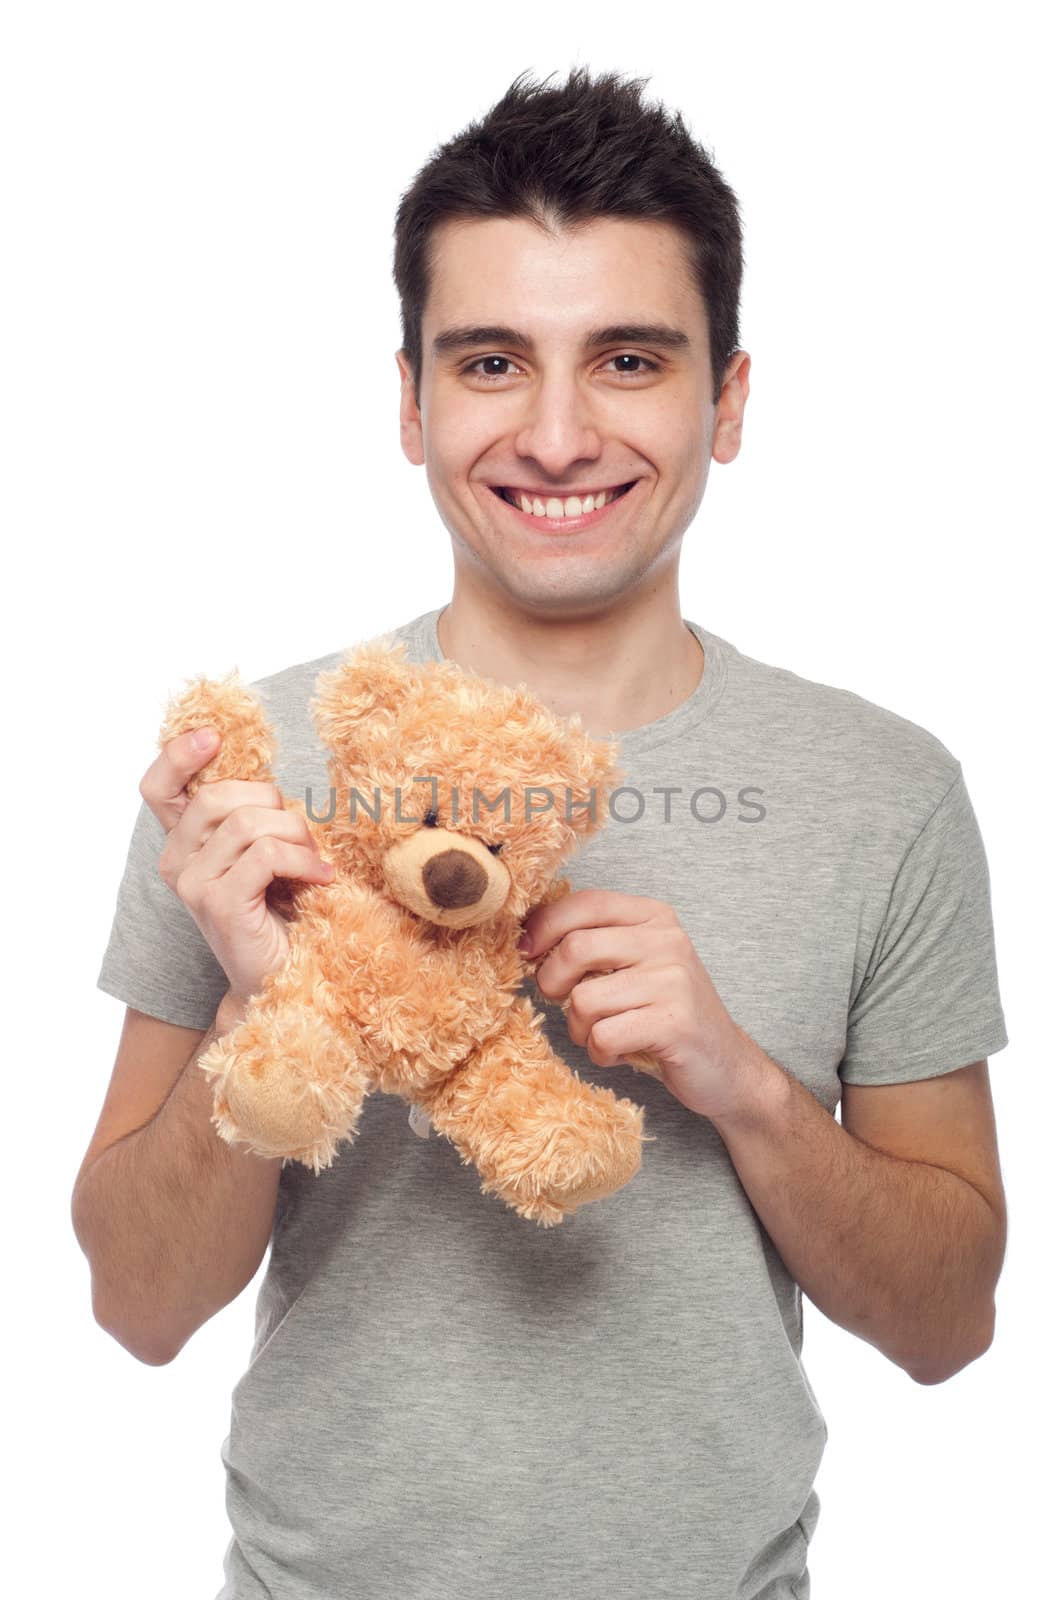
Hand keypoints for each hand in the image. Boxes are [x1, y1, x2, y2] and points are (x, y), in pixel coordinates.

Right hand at [139, 727, 334, 1008]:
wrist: (283, 978)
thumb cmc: (279, 911)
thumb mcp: (263, 854)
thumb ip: (252, 817)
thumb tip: (270, 775)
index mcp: (182, 844)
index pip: (158, 788)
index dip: (178, 755)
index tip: (214, 737)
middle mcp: (176, 862)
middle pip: (217, 796)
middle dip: (273, 804)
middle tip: (302, 836)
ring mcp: (193, 885)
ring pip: (248, 823)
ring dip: (296, 835)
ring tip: (314, 861)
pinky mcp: (220, 905)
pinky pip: (266, 855)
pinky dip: (303, 861)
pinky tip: (320, 877)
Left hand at [519, 888, 755, 1122]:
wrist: (724, 1064)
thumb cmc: (665, 1014)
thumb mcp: (634, 965)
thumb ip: (593, 943)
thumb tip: (527, 938)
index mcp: (653, 917)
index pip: (584, 903)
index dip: (543, 927)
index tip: (527, 953)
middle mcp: (666, 941)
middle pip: (575, 948)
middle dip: (553, 983)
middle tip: (563, 1002)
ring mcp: (673, 981)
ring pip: (583, 1000)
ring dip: (579, 1029)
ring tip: (603, 1033)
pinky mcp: (674, 1023)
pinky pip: (603, 1036)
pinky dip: (600, 1053)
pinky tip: (619, 1052)